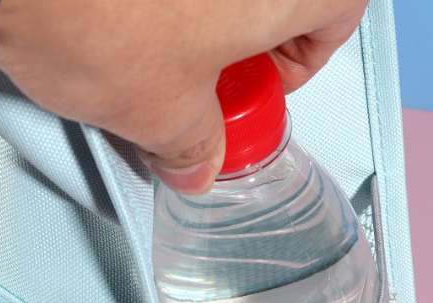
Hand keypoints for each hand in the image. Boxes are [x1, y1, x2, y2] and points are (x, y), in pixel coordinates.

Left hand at [0, 0, 367, 192]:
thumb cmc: (95, 7)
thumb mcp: (159, 113)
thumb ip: (193, 146)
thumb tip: (194, 157)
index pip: (337, 22)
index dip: (294, 71)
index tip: (253, 96)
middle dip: (239, 38)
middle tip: (198, 76)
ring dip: (193, 7)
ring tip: (143, 38)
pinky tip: (112, 2)